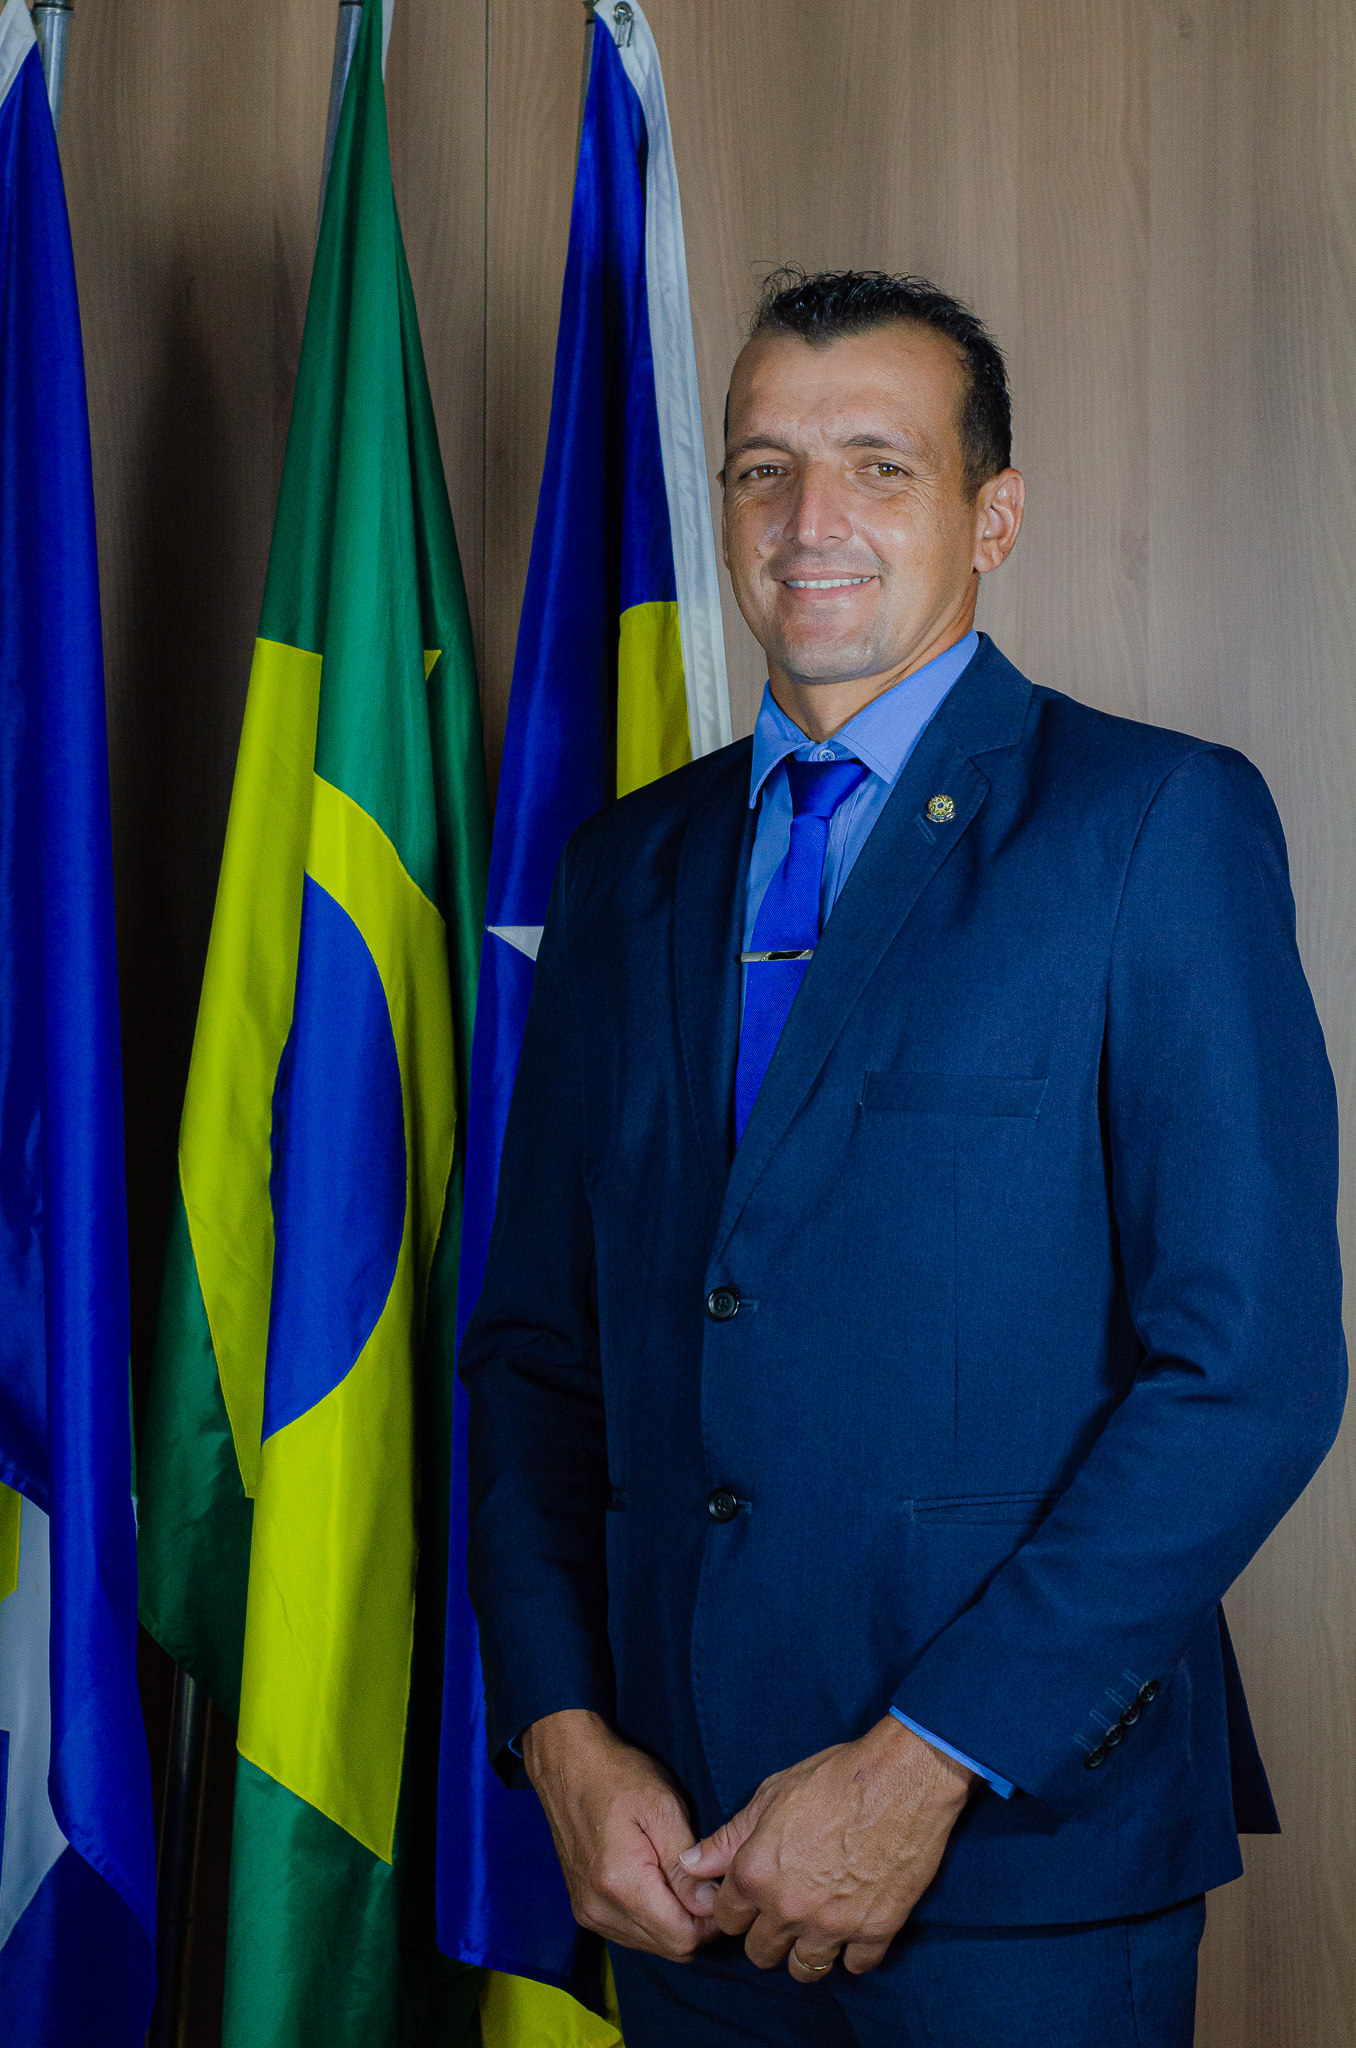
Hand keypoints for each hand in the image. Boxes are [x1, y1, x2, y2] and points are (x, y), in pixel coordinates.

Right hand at [521, 1709, 718, 1961]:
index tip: (721, 1888)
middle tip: (707, 1882)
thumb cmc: (619, 1776)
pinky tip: (660, 1884)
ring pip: (652, 1945)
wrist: (568, 1765)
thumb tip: (709, 1905)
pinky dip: (654, 1919)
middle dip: (697, 1924)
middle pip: (669, 1948)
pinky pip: (632, 1934)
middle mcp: (600, 1909)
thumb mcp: (664, 1809)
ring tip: (683, 1879)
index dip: (712, 1920)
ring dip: (675, 1923)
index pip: (682, 1938)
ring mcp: (588, 1913)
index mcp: (621, 1884)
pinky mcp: (585, 1910)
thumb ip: (686, 1866)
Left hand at [669, 1716, 973, 1979]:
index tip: (750, 1898)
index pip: (725, 1919)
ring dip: (805, 1951)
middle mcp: (787, 1908)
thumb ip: (726, 1838)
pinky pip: (855, 1966)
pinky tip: (853, 1924)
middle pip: (759, 1953)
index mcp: (755, 1873)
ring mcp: (831, 1925)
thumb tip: (688, 1863)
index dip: (736, 1906)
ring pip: (803, 1969)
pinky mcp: (874, 1931)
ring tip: (815, 1925)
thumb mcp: (770, 1796)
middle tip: (783, 1912)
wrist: (899, 1778)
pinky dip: (853, 1951)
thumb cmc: (832, 1778)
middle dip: (765, 1935)